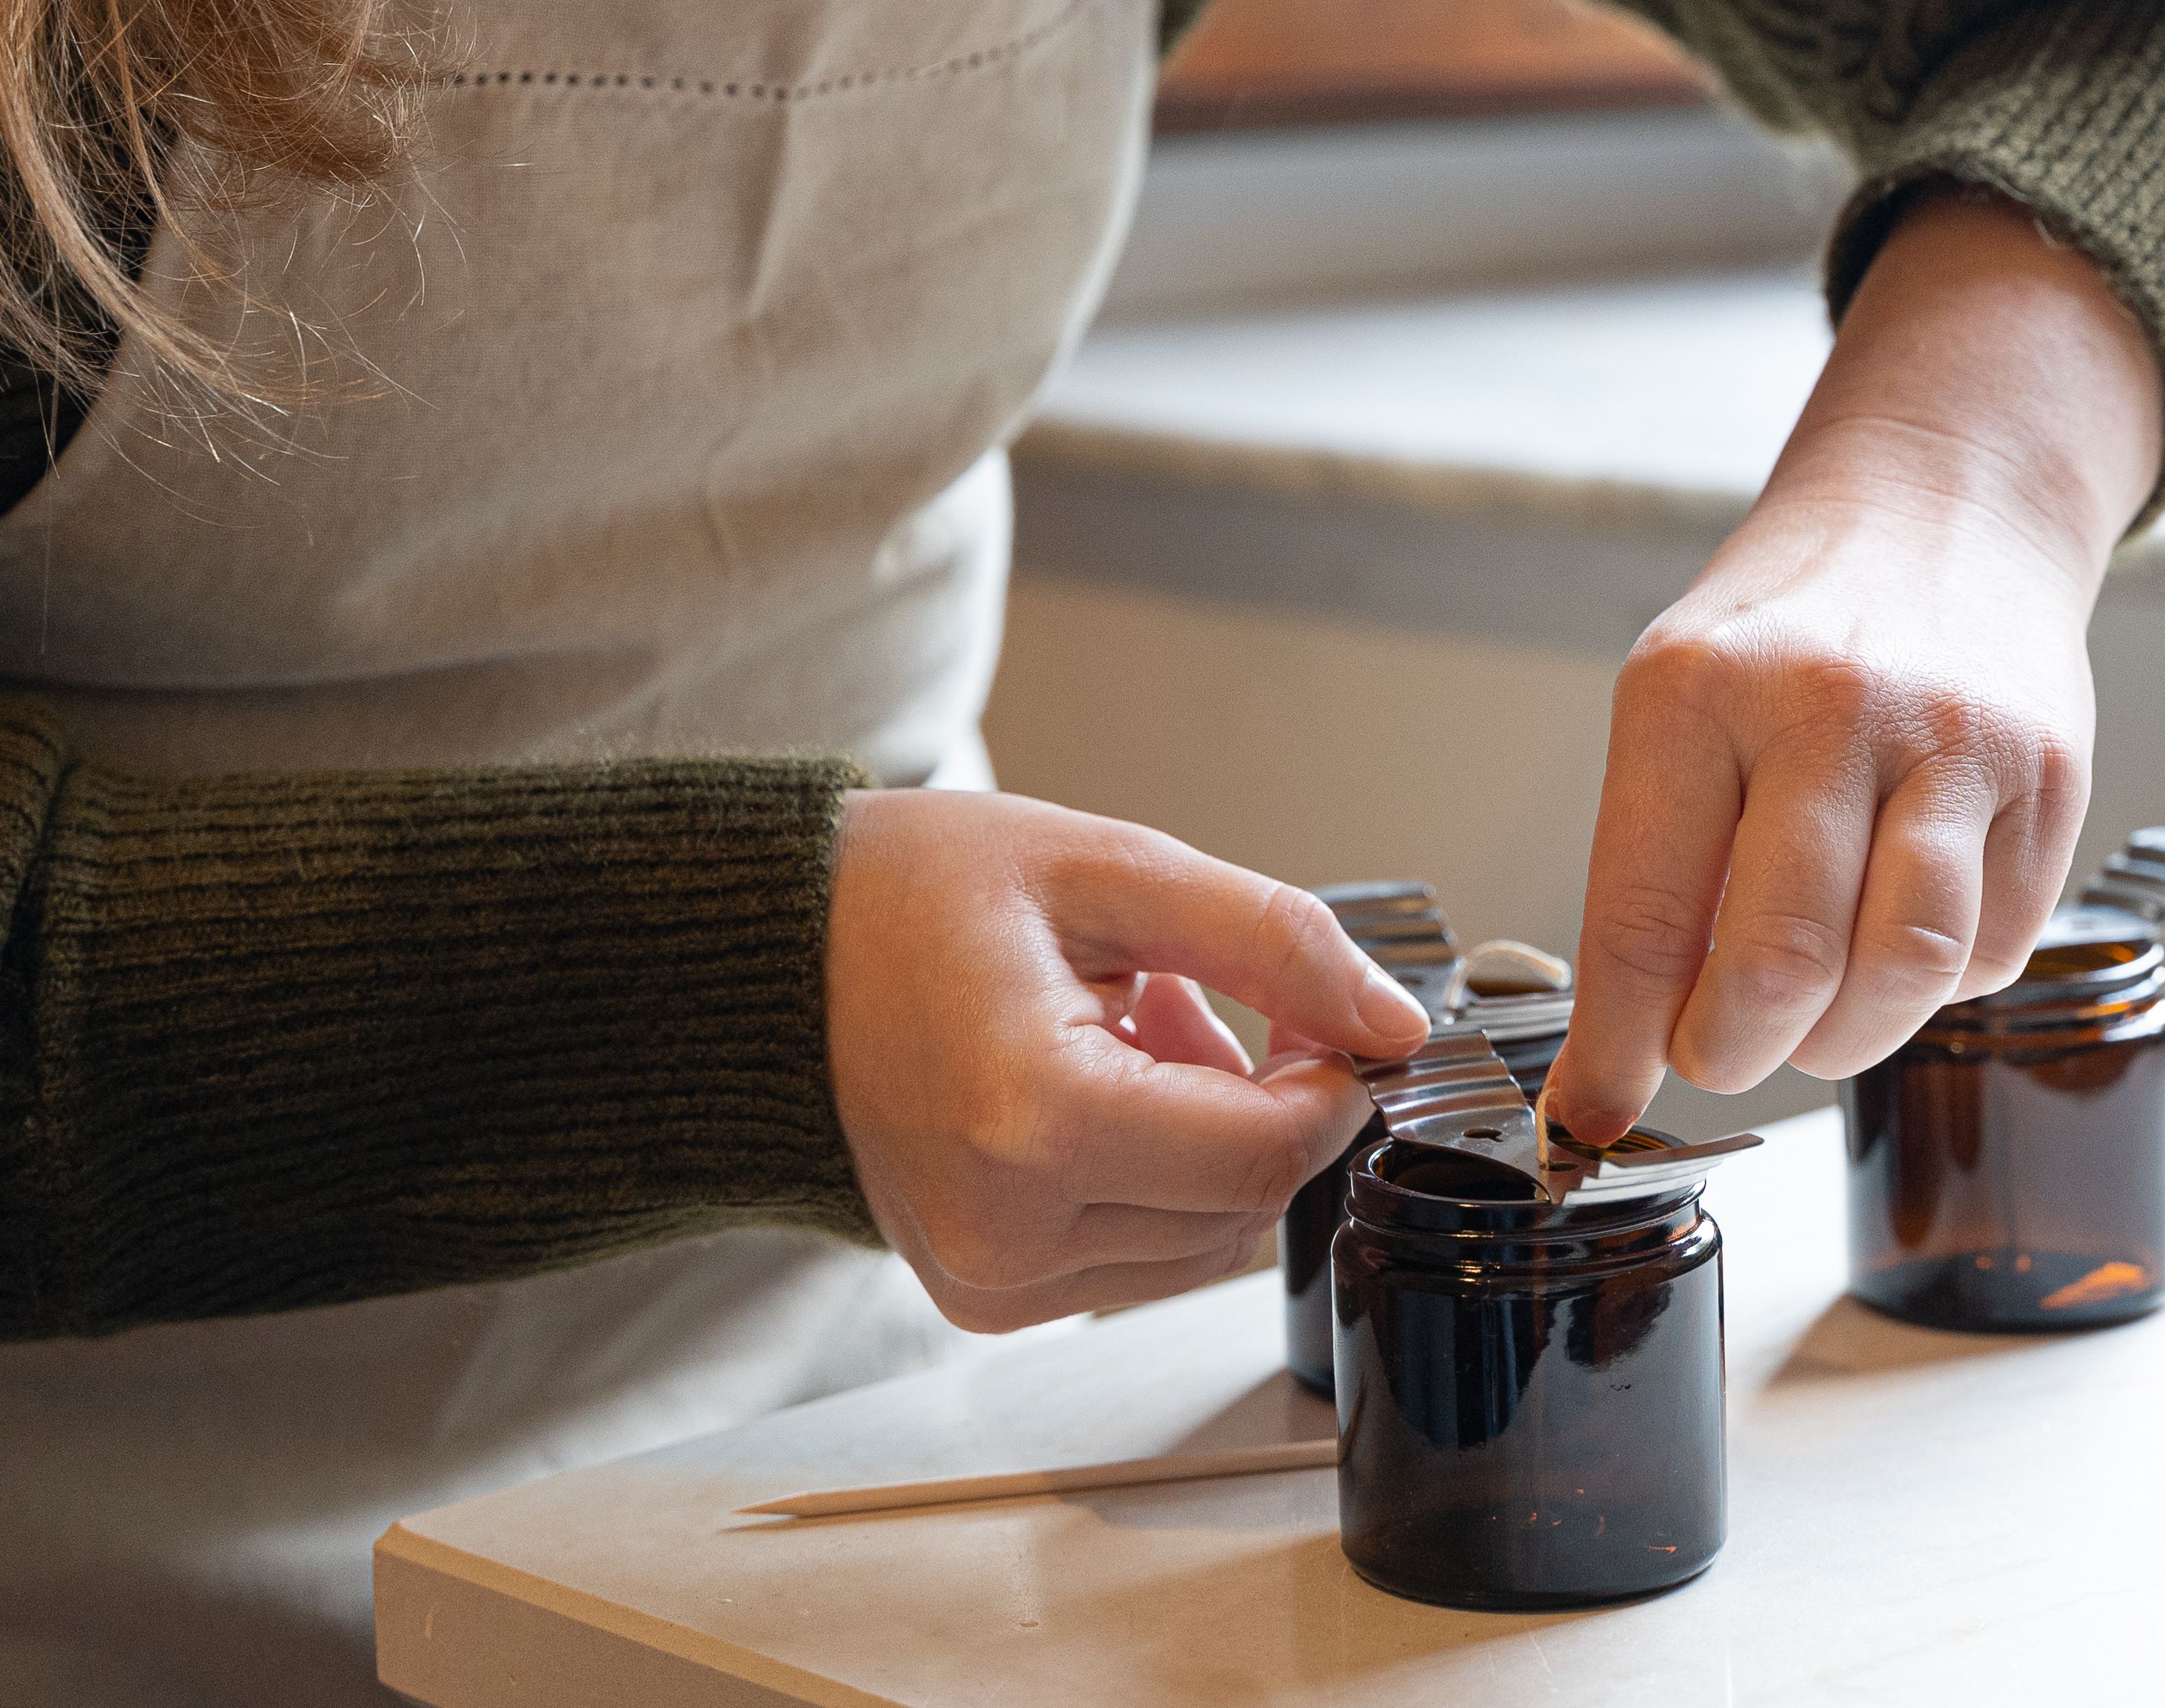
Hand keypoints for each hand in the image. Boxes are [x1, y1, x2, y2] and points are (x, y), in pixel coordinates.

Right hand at [824, 790, 1431, 1329]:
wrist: (774, 957)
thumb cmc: (912, 895)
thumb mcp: (1112, 870)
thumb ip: (1273, 942)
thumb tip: (1391, 1024)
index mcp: (1030, 1122)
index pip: (1264, 1151)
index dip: (1329, 1082)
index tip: (1322, 1015)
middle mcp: (1003, 1231)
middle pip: (1241, 1204)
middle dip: (1257, 1100)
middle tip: (1186, 996)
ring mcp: (987, 1278)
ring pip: (1202, 1242)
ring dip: (1204, 1140)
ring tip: (1124, 1032)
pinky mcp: (982, 1294)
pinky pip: (1138, 1259)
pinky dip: (1151, 1177)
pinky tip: (1093, 1087)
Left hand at [1543, 188, 2162, 1144]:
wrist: (1946, 510)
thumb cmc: (1792, 624)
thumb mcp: (1678, 699)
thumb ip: (1654, 865)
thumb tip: (1621, 1051)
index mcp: (1699, 691)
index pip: (1645, 917)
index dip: (1618, 1047)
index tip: (1598, 1111)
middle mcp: (1830, 709)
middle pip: (1782, 964)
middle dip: (1735, 1053)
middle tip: (1719, 1054)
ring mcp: (1955, 743)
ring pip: (1905, 974)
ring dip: (1845, 1038)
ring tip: (1813, 1013)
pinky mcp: (2049, 780)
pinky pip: (1990, 950)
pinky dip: (1936, 981)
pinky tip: (1899, 924)